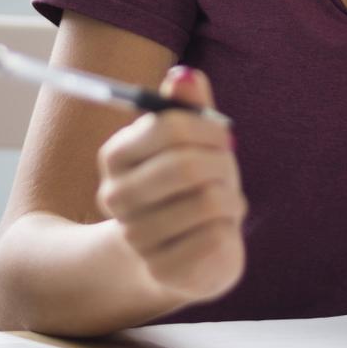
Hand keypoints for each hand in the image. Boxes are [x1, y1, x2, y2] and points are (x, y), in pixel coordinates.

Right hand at [96, 66, 245, 303]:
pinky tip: (219, 230)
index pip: (168, 126)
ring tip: (225, 202)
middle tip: (228, 168)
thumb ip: (189, 107)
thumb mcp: (192, 141)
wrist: (183, 250)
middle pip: (186, 166)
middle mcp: (115, 197)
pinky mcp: (161, 270)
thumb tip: (185, 76)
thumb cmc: (190, 184)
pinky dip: (229, 229)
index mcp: (116, 155)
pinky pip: (215, 238)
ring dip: (231, 198)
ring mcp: (135, 237)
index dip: (208, 127)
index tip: (223, 136)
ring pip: (207, 202)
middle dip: (222, 164)